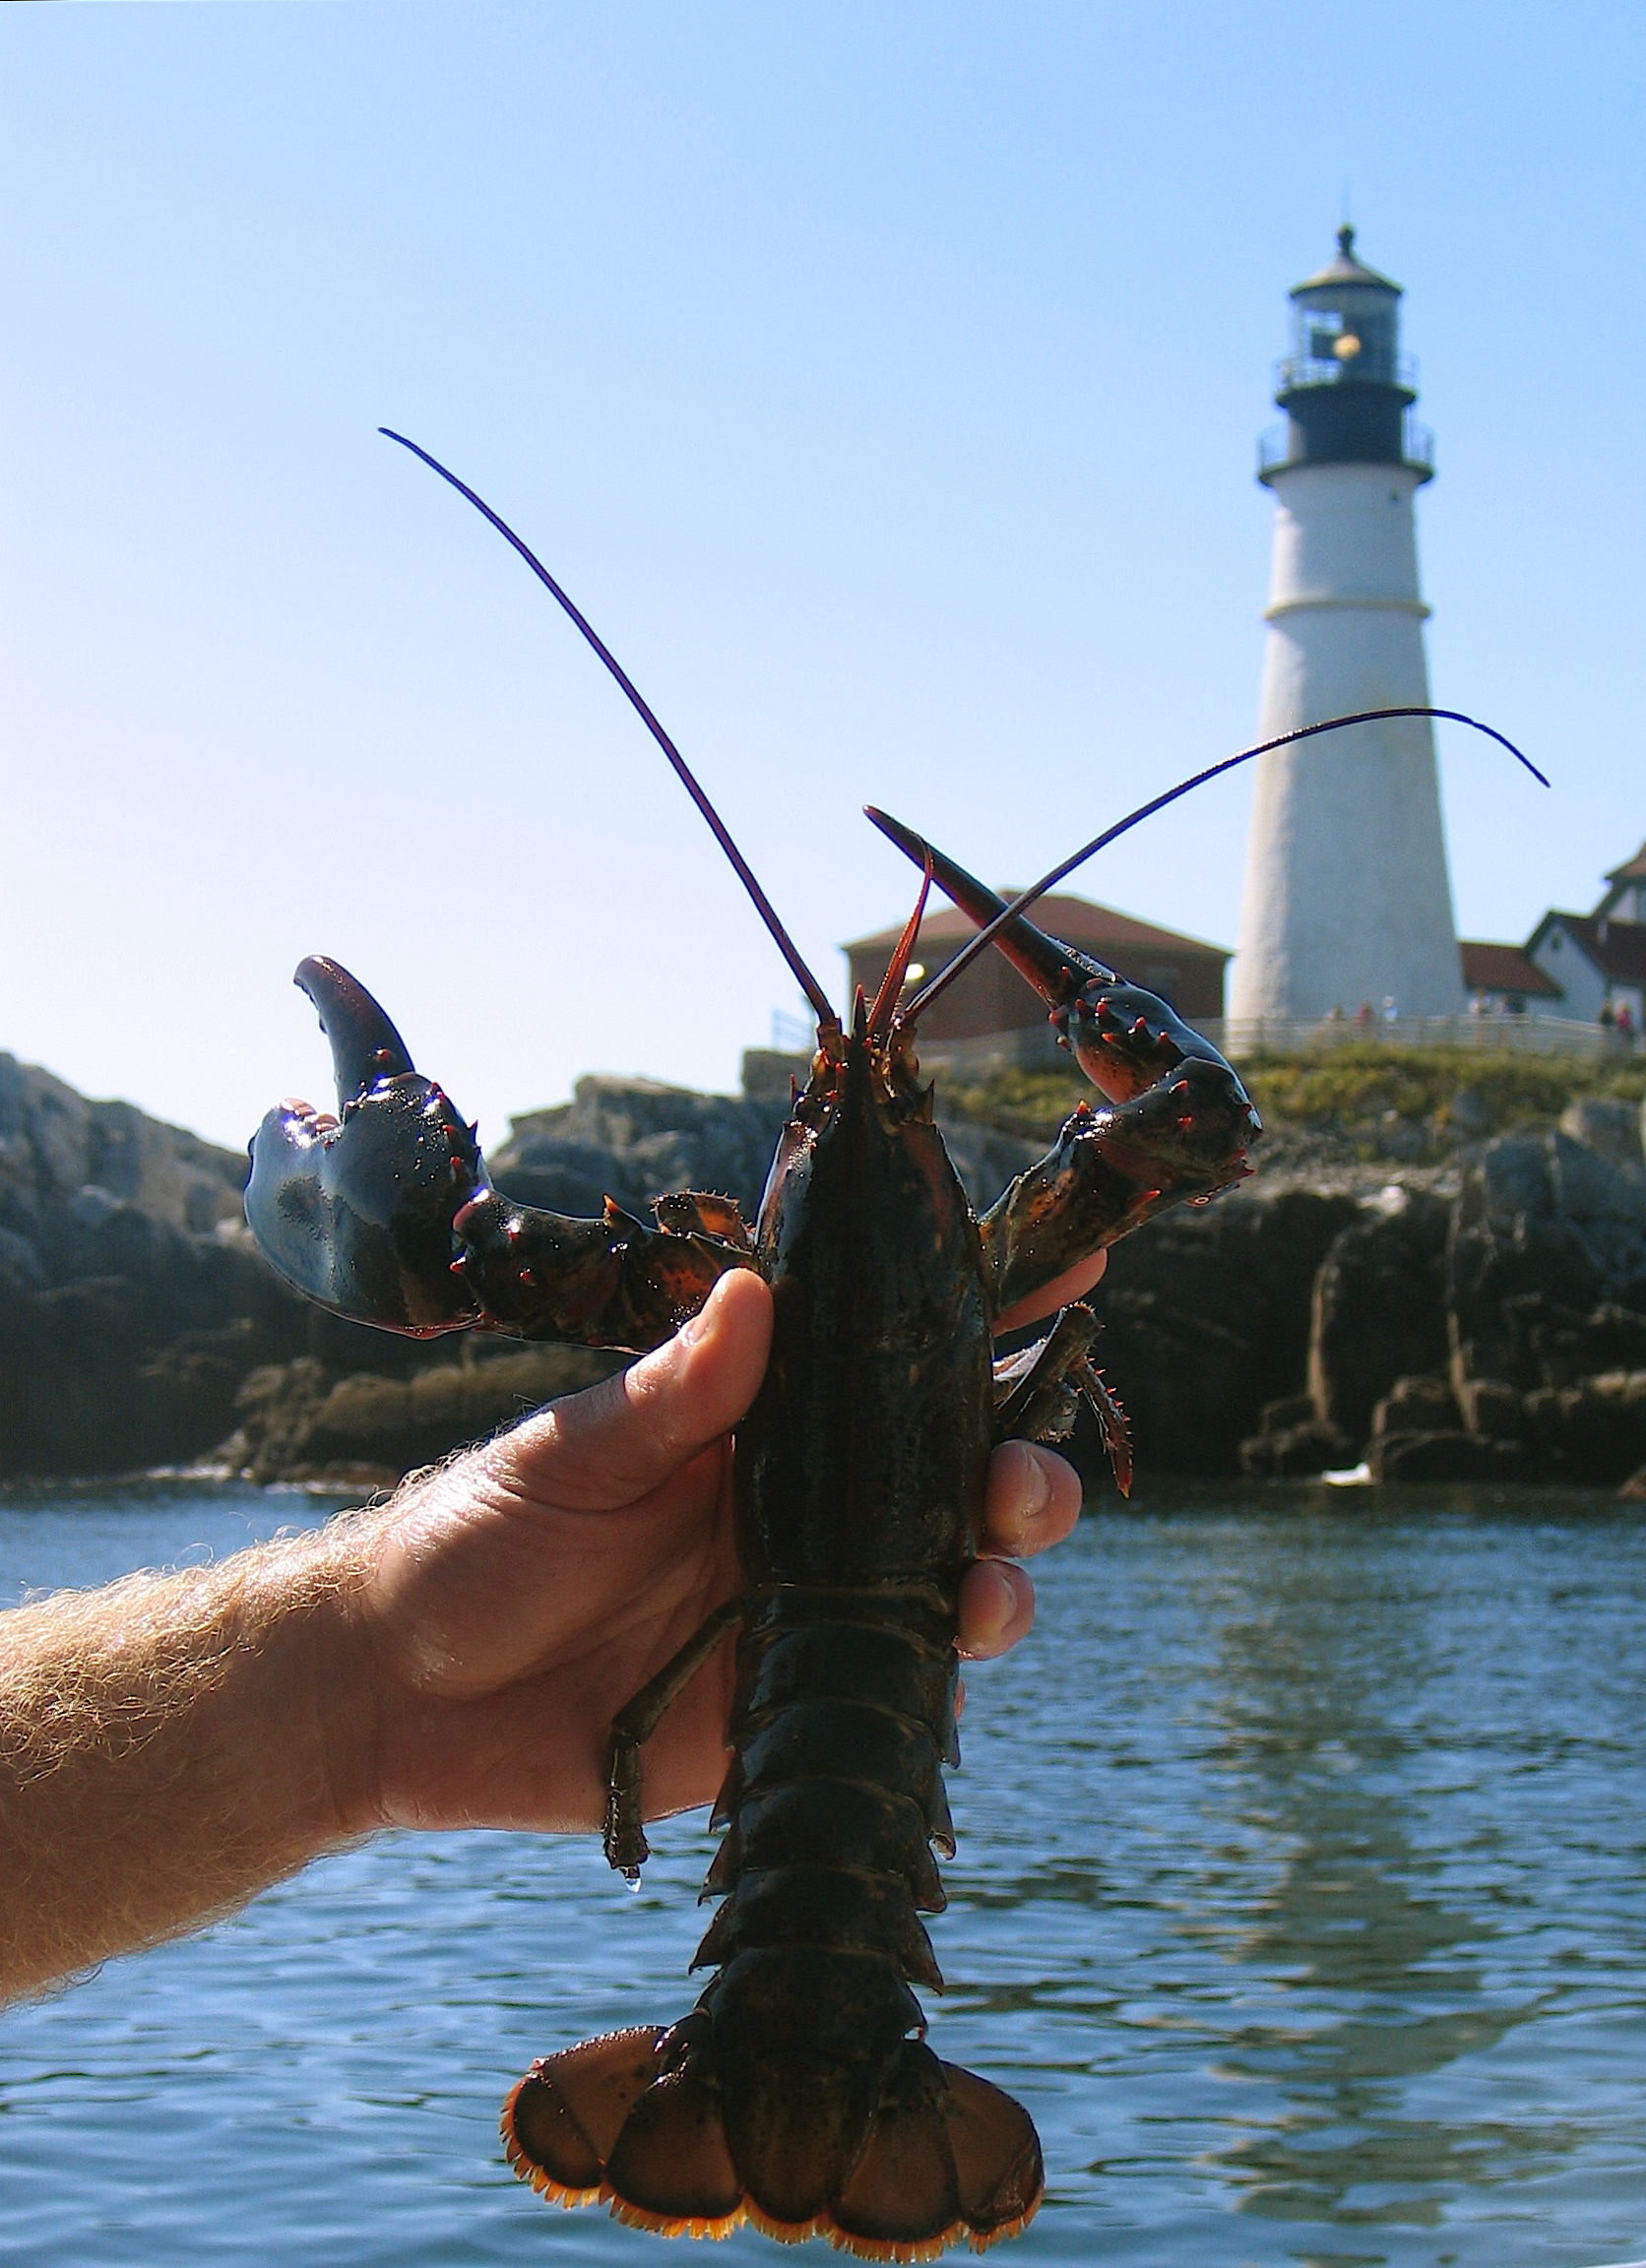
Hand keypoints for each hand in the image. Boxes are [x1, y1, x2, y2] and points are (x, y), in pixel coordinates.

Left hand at [342, 1266, 1089, 1841]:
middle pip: (950, 1474)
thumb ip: (669, 1392)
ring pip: (948, 1576)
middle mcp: (801, 1509)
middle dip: (1018, 1462)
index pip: (884, 1355)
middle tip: (1016, 1472)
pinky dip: (947, 1669)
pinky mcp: (789, 1705)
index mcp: (753, 1425)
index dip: (981, 1311)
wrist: (397, 1694)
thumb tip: (758, 1293)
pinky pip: (900, 1687)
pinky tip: (958, 1650)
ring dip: (1001, 1565)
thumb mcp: (567, 1453)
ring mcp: (805, 1606)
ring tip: (990, 1570)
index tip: (1069, 1264)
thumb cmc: (472, 1540)